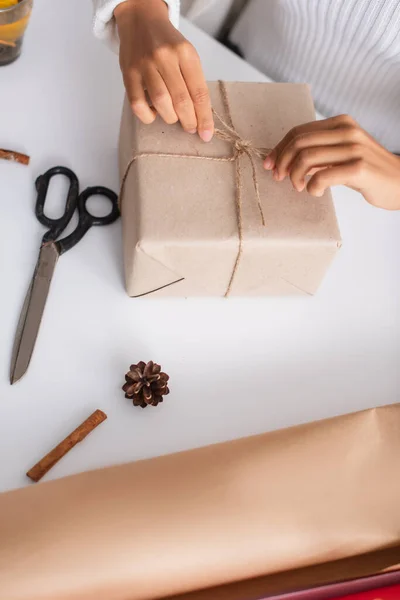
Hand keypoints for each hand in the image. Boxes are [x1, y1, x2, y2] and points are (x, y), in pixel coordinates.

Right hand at [114, 0, 213, 140]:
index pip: (199, 91)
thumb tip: (199, 117)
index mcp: (185, 53)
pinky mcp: (129, 73)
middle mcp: (165, 57)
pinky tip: (153, 114)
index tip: (206, 134)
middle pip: (181, 99)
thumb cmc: (167, 43)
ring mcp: (145, 65)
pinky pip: (137, 103)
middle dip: (189, 121)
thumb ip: (193, 82)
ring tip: (173, 118)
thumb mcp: (186, 55)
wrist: (140, 19)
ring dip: (170, 118)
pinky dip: (148, 116)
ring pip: (161, 102)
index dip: (204, 117)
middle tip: (190, 128)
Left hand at [263, 115, 399, 209]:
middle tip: (280, 179)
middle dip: (282, 163)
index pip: (298, 131)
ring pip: (307, 158)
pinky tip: (315, 192)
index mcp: (341, 123)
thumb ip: (318, 154)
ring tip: (299, 187)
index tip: (269, 164)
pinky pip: (322, 176)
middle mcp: (347, 131)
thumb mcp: (342, 155)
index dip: (279, 149)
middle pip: (299, 143)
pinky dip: (312, 187)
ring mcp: (354, 148)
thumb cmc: (368, 171)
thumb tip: (285, 161)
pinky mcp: (359, 168)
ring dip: (295, 177)